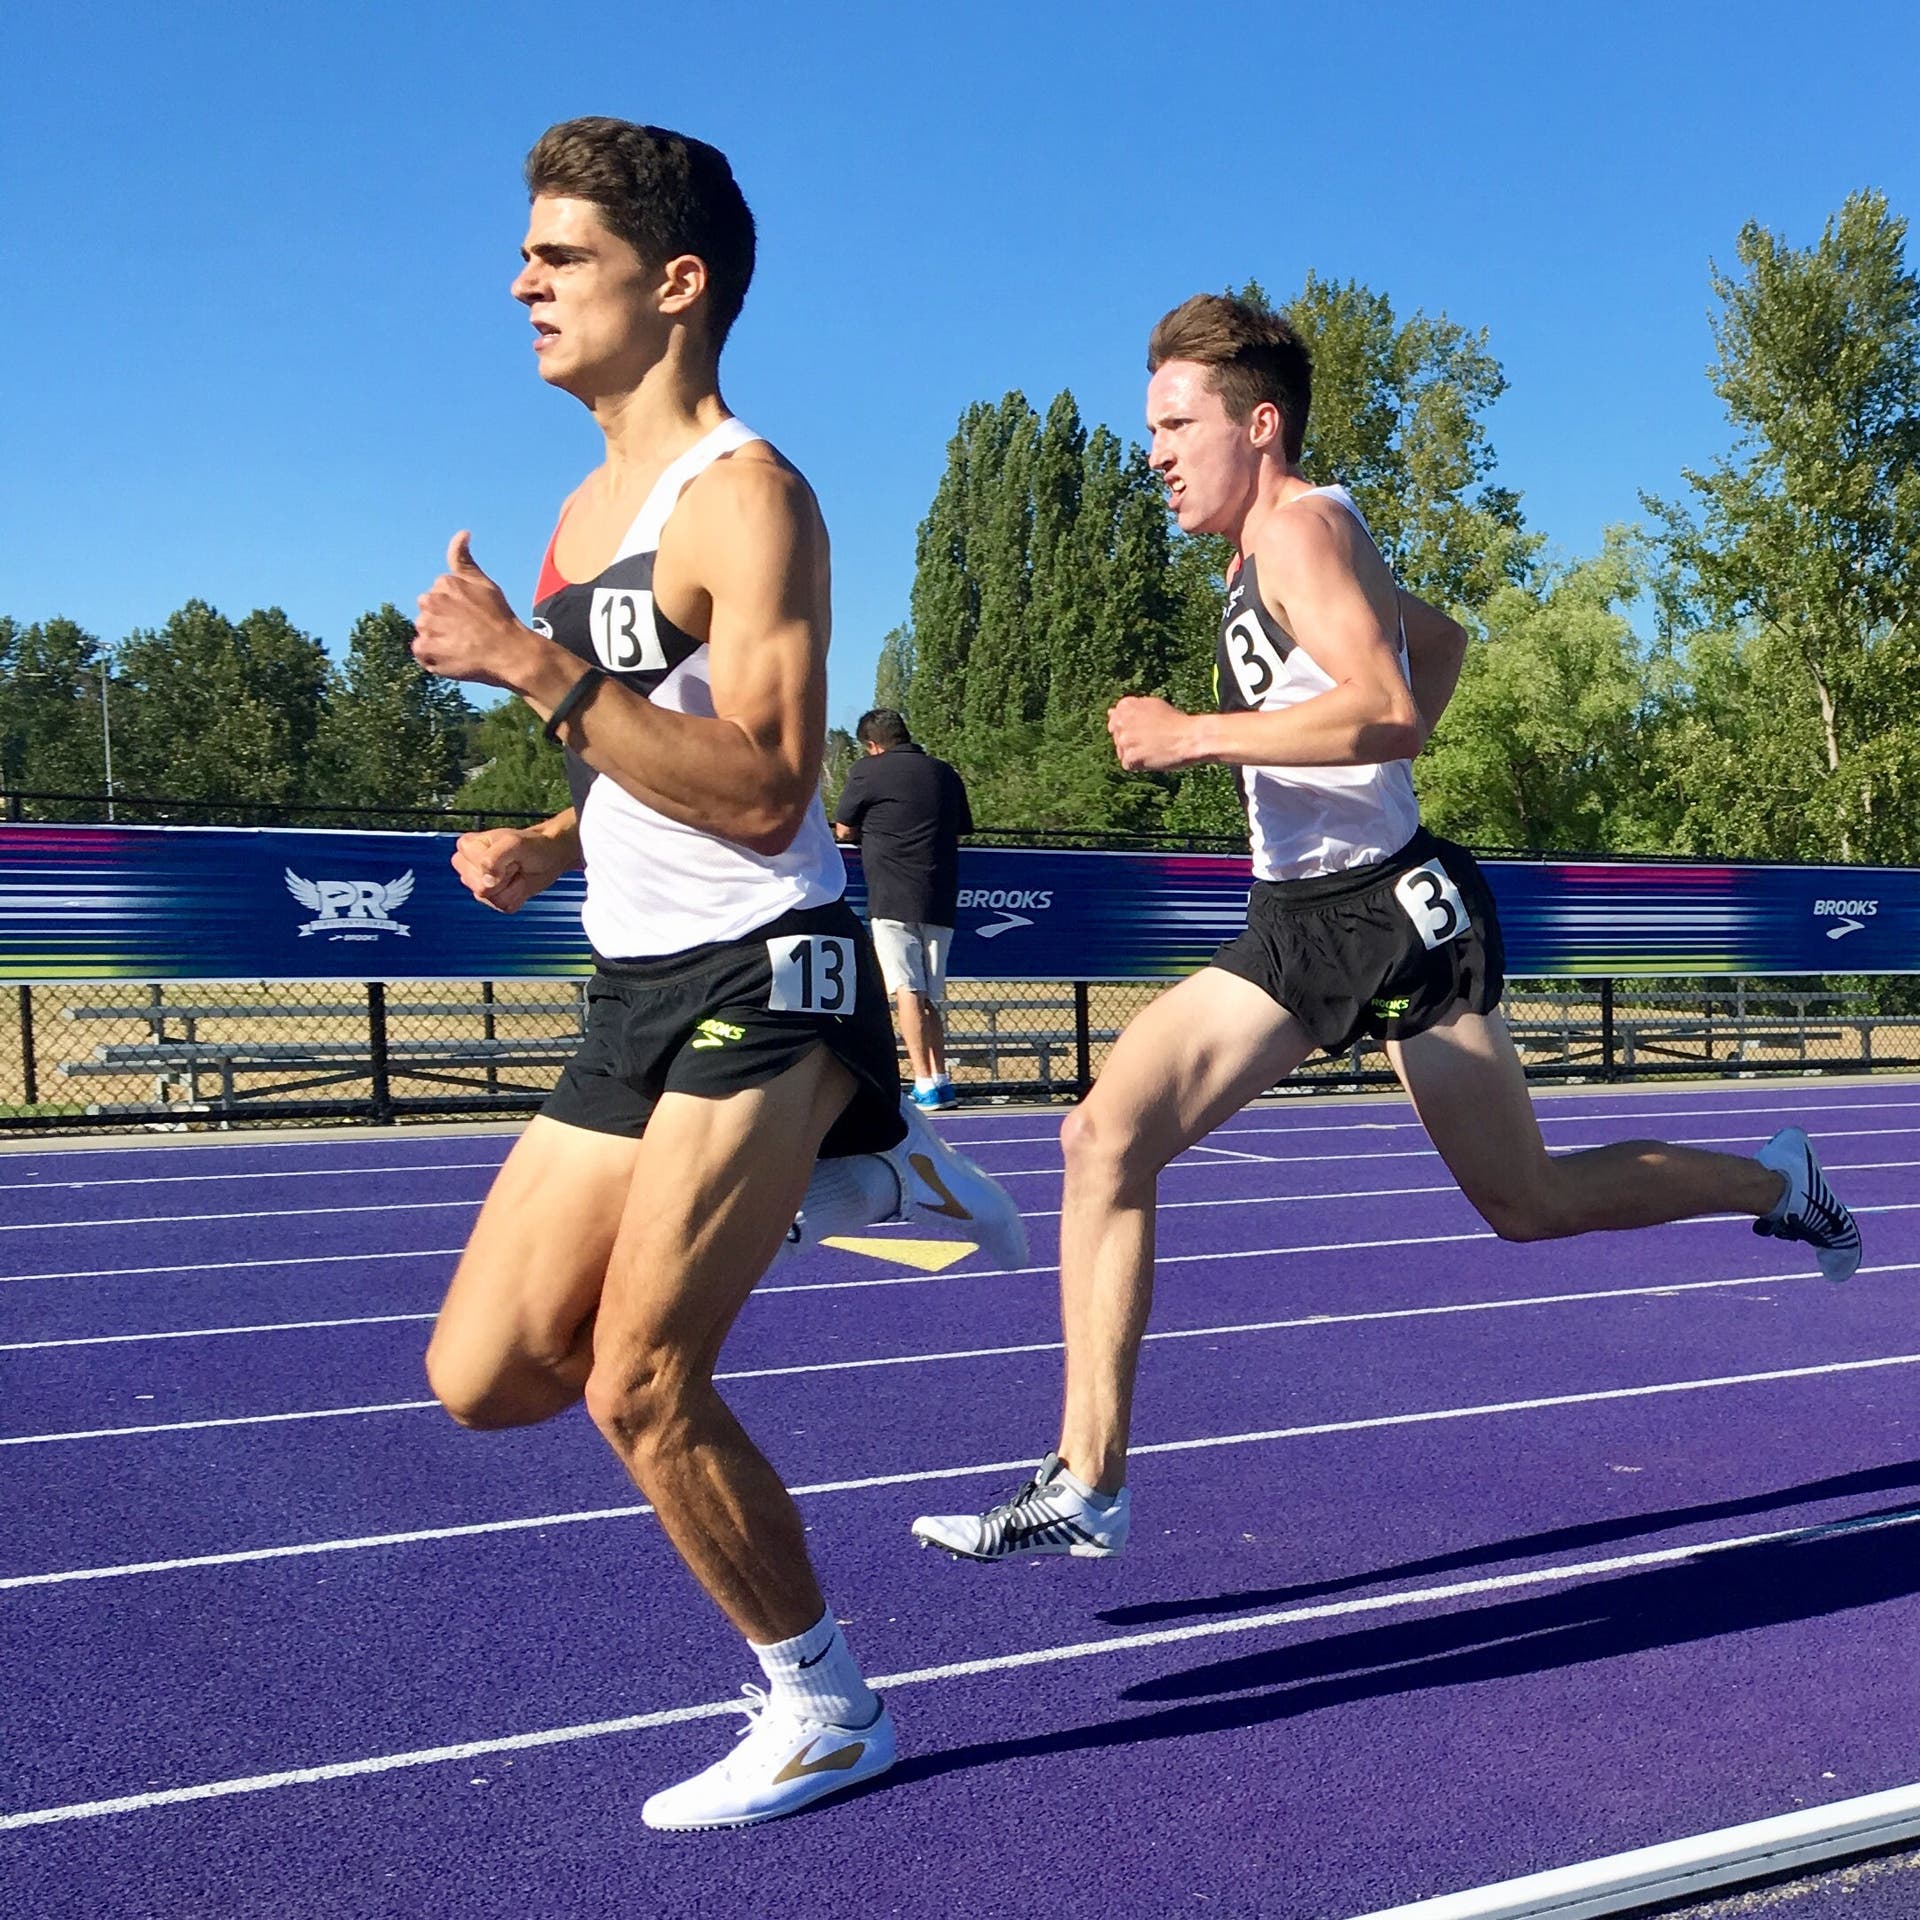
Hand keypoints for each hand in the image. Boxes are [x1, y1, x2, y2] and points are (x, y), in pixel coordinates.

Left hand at [413, 533, 539, 689]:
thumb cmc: (499, 617)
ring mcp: (427, 625)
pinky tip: (453, 656)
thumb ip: (464, 559)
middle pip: (428, 613)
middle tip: (466, 632)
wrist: (509, 652)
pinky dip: (433, 656)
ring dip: (437, 639)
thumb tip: (462, 533)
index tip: (471, 617)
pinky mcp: (425, 648)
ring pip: (425, 631)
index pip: (438, 596)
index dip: (455, 608)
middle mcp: (431, 601)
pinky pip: (421, 652)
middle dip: (441, 621)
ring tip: (461, 645)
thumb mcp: (483, 583)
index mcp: (443, 583)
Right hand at [451, 826, 566, 913]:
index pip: (477, 870)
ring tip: (516, 872)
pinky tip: (518, 883)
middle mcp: (468, 866)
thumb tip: (485, 883)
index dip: (499, 865)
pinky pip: (502, 907)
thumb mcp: (514, 843)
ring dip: (512, 888)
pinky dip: (516, 897)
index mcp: (467, 847)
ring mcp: (479, 884)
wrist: (549, 856)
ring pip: (492, 900)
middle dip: (504, 879)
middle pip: (481, 889)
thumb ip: (494, 858)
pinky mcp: (492, 898)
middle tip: (514, 864)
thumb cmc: (531, 845)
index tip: (508, 855)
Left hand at [1108, 695, 1196, 770]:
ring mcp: (1124, 740)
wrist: (1190, 737)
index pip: (1116, 722)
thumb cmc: (1176, 722)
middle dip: (1132, 741)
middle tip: (1153, 740)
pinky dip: (1140, 765)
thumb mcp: (1153, 705)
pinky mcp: (1130, 757)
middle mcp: (1122, 721)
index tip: (1147, 730)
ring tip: (1154, 749)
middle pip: (1118, 738)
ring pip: (1122, 752)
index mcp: (1126, 705)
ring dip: (1136, 754)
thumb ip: (1130, 708)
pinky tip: (1153, 758)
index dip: (1133, 729)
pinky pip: (1128, 765)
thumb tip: (1110, 712)